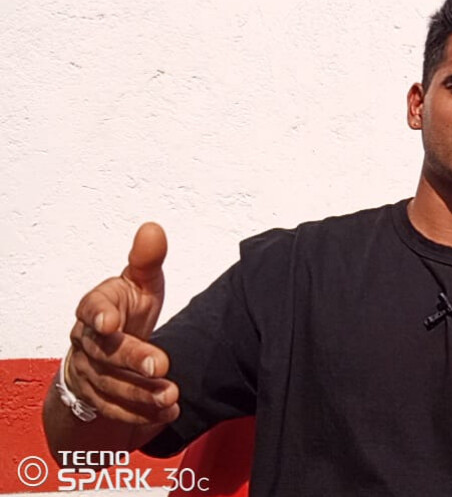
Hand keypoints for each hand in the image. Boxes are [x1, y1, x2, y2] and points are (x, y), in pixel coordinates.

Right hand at [65, 222, 179, 424]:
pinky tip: (167, 413)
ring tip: (171, 396)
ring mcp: (90, 373)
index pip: (91, 308)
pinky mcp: (98, 398)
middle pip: (105, 353)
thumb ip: (146, 260)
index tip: (111, 322)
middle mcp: (87, 342)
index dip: (99, 315)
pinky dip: (139, 415)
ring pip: (109, 387)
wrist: (107, 348)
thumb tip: (153, 229)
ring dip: (140, 394)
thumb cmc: (126, 309)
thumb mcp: (138, 282)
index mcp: (96, 307)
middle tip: (161, 366)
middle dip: (132, 360)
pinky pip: (114, 411)